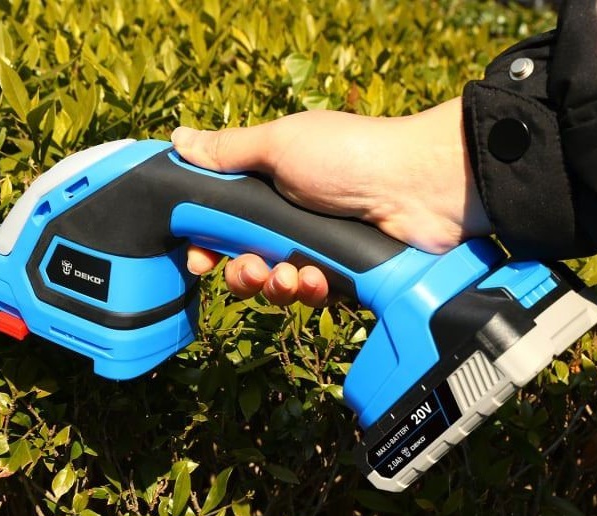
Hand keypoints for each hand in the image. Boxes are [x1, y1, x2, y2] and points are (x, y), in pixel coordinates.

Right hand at [171, 97, 489, 305]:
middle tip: (253, 270)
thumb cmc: (347, 156)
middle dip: (242, 275)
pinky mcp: (341, 275)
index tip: (200, 261)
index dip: (207, 246)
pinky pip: (310, 296)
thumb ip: (227, 151)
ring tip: (291, 275)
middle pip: (244, 264)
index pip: (222, 225)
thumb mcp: (279, 145)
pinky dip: (311, 290)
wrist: (417, 188)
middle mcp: (288, 220)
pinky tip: (320, 279)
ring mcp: (315, 249)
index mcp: (267, 187)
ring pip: (275, 287)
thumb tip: (179, 139)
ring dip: (275, 286)